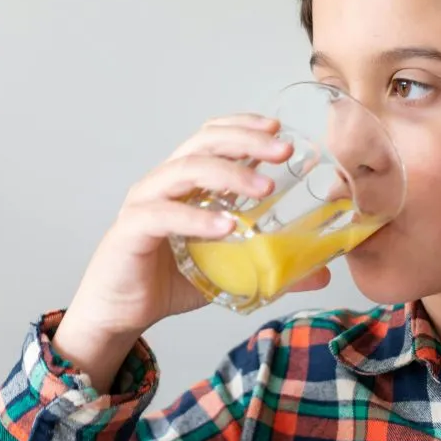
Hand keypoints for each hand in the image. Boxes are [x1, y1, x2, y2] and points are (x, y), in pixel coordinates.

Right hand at [54, 114, 332, 388]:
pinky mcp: (131, 231)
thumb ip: (270, 266)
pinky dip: (196, 218)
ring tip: (264, 186)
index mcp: (184, 183)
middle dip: (246, 140)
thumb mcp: (229, 272)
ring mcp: (144, 203)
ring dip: (228, 173)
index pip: (211, 137)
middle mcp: (162, 184)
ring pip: (184, 171)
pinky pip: (164, 215)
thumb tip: (320, 273)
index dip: (244, 126)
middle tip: (284, 150)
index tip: (279, 129)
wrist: (120, 314)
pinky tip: (226, 226)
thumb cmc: (167, 282)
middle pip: (202, 144)